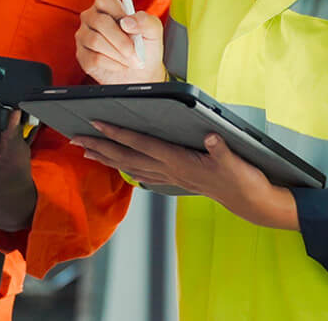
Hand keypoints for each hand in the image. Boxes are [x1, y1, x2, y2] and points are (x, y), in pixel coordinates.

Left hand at [71, 122, 297, 230]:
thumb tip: (210, 136)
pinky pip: (143, 174)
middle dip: (99, 147)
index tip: (97, 123)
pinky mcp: (176, 180)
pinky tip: (119, 167)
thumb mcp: (236, 162)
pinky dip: (126, 168)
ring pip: (130, 166)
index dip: (118, 133)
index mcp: (179, 161)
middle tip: (74, 138)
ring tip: (85, 150)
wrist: (252, 204)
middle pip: (126, 157)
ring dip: (106, 158)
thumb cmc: (244, 181)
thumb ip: (221, 149)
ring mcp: (171, 177)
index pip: (141, 144)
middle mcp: (169, 170)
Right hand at [76, 0, 166, 84]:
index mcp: (108, 7)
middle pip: (100, 22)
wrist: (141, 73)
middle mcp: (92, 18)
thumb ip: (146, 21)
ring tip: (130, 60)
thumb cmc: (145, 49)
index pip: (104, 0)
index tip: (130, 26)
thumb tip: (128, 21)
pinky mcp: (82, 55)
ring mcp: (84, 36)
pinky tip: (120, 65)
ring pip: (96, 41)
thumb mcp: (154, 32)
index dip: (117, 12)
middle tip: (135, 52)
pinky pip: (94, 58)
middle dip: (121, 40)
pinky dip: (112, 64)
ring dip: (118, 54)